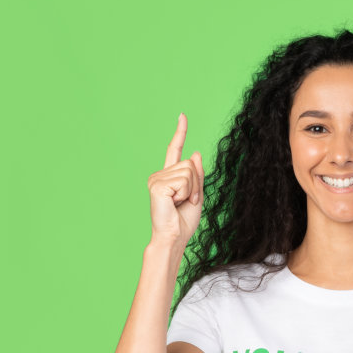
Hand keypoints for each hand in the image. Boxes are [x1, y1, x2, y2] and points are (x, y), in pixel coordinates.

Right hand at [148, 114, 204, 245]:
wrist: (175, 237)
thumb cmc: (183, 220)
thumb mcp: (197, 194)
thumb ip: (197, 174)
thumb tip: (195, 152)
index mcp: (168, 176)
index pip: (175, 150)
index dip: (180, 133)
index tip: (182, 116)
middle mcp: (159, 175)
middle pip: (190, 164)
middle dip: (196, 184)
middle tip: (187, 201)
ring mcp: (156, 179)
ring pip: (188, 172)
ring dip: (192, 190)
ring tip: (180, 203)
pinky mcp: (157, 185)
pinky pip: (183, 181)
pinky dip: (186, 193)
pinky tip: (174, 203)